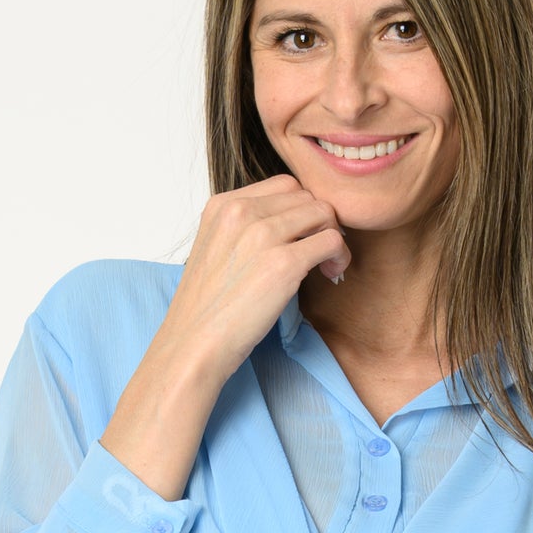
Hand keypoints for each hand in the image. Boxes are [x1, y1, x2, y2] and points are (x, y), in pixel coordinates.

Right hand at [101, 177, 348, 501]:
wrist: (193, 347)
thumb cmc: (206, 312)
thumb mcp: (215, 252)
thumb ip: (244, 230)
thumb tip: (290, 226)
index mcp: (222, 205)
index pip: (282, 185)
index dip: (300, 208)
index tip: (303, 235)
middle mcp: (241, 211)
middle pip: (305, 195)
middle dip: (319, 220)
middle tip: (320, 252)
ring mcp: (261, 235)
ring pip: (323, 212)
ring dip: (333, 236)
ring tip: (327, 265)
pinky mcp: (283, 263)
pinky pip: (331, 240)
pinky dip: (339, 254)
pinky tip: (331, 273)